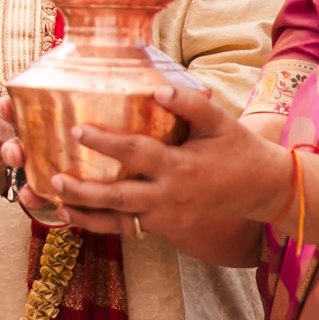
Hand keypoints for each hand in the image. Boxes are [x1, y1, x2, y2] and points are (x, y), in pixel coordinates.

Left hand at [41, 84, 288, 240]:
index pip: (137, 154)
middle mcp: (172, 196)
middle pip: (121, 197)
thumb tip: (157, 90)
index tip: (76, 131)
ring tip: (57, 204)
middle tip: (55, 177)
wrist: (263, 189)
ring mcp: (168, 217)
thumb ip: (190, 104)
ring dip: (87, 214)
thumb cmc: (238, 149)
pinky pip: (129, 230)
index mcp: (182, 167)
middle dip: (86, 190)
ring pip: (121, 221)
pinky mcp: (167, 228)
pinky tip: (73, 217)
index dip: (105, 143)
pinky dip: (101, 225)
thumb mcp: (220, 122)